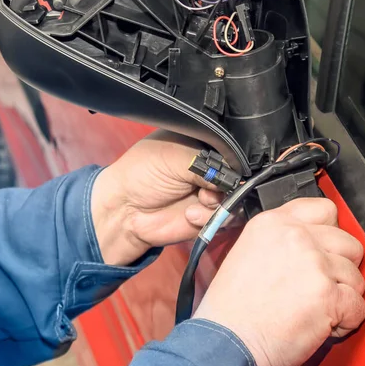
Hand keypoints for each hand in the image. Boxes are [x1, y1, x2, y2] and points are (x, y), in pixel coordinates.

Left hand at [91, 130, 224, 265]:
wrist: (125, 211)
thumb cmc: (142, 174)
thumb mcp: (174, 157)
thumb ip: (208, 164)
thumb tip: (234, 177)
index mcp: (203, 146)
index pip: (232, 149)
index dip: (234, 158)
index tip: (226, 167)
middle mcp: (211, 170)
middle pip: (239, 175)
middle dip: (228, 183)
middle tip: (206, 188)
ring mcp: (212, 194)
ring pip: (237, 197)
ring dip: (219, 202)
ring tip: (199, 202)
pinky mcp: (211, 217)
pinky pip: (228, 218)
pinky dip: (212, 218)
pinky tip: (191, 215)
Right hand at [193, 198, 364, 365]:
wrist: (226, 342)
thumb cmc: (232, 309)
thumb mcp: (247, 252)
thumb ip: (281, 239)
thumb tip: (313, 242)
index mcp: (274, 223)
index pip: (325, 209)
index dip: (331, 232)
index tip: (327, 249)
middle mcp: (296, 237)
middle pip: (347, 242)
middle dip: (341, 267)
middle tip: (321, 286)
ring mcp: (314, 264)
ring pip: (355, 275)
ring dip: (343, 296)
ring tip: (318, 308)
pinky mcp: (327, 295)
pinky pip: (359, 305)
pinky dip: (348, 320)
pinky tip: (325, 324)